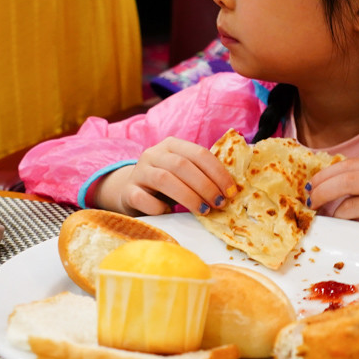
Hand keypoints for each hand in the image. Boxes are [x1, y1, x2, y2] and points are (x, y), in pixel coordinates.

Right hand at [94, 137, 235, 216]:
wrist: (132, 192)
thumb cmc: (167, 185)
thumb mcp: (184, 173)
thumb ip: (202, 174)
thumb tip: (231, 191)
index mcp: (171, 145)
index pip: (199, 153)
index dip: (218, 172)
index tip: (230, 192)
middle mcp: (153, 154)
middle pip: (182, 165)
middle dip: (205, 185)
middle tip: (218, 203)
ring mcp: (139, 172)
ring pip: (164, 179)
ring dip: (188, 196)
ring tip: (203, 210)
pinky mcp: (128, 191)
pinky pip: (143, 198)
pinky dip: (159, 208)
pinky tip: (169, 214)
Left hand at [307, 157, 358, 259]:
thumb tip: (327, 184)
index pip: (349, 166)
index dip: (325, 176)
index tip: (312, 186)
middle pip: (344, 183)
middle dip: (321, 194)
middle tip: (311, 205)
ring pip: (348, 209)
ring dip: (334, 218)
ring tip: (334, 223)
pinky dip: (351, 232)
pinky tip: (351, 234)